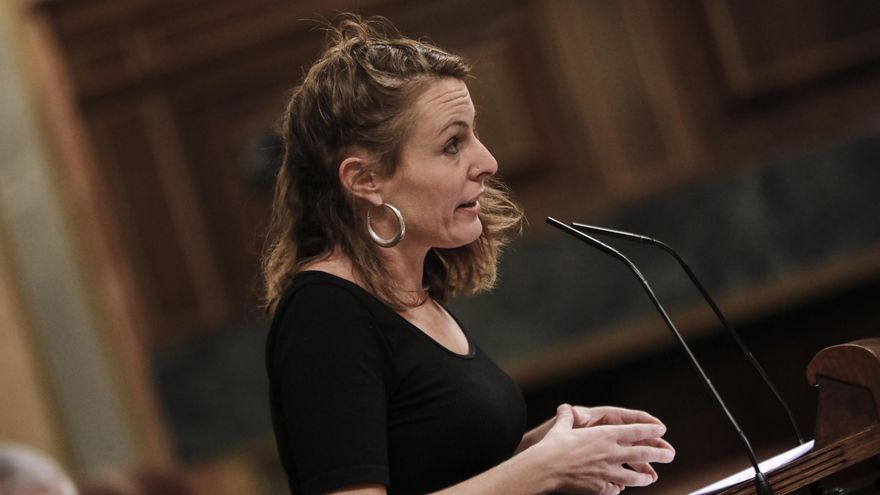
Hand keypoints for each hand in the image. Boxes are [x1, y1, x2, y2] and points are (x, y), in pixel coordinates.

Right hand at [533, 404, 674, 494]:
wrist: (546, 469)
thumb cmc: (552, 446)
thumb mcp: (561, 427)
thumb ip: (567, 418)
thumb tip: (564, 408)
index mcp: (605, 435)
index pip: (635, 432)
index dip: (650, 431)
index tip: (661, 430)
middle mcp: (610, 453)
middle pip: (642, 454)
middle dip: (659, 454)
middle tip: (670, 454)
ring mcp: (607, 472)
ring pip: (633, 476)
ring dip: (644, 477)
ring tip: (651, 478)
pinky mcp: (600, 487)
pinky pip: (614, 489)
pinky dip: (617, 489)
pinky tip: (618, 489)